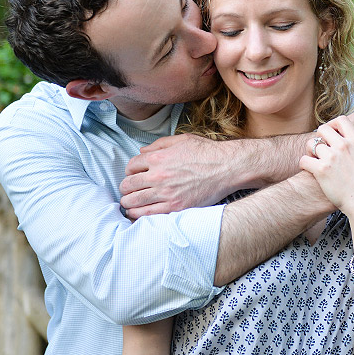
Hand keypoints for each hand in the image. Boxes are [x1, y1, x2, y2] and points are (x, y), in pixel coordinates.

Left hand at [120, 134, 237, 217]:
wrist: (227, 168)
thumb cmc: (208, 152)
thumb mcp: (182, 140)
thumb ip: (159, 144)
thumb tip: (142, 151)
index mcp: (158, 157)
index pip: (131, 166)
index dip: (130, 171)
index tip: (133, 175)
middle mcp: (158, 175)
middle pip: (128, 184)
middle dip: (126, 187)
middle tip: (128, 190)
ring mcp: (166, 192)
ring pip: (134, 200)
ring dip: (128, 202)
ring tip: (129, 203)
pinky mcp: (175, 207)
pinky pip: (148, 214)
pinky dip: (137, 215)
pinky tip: (135, 214)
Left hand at [299, 116, 353, 217]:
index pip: (341, 120)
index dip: (335, 125)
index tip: (335, 133)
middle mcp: (343, 146)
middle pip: (323, 129)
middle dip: (321, 136)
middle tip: (323, 146)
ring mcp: (331, 158)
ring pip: (311, 144)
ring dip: (311, 150)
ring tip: (316, 158)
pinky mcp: (321, 171)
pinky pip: (304, 160)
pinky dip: (304, 163)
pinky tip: (310, 169)